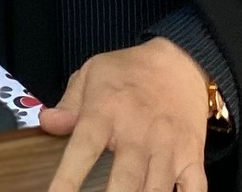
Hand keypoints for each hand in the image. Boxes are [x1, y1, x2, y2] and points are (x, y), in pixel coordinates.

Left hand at [39, 38, 209, 191]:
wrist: (181, 61)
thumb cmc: (129, 72)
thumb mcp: (92, 73)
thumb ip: (69, 103)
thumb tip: (47, 122)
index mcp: (107, 112)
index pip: (84, 149)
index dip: (68, 178)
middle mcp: (139, 133)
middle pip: (125, 179)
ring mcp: (169, 148)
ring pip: (157, 190)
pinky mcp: (192, 158)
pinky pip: (194, 190)